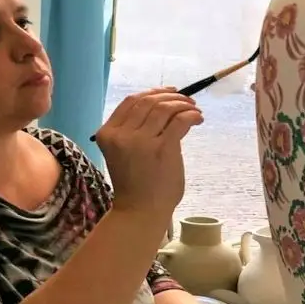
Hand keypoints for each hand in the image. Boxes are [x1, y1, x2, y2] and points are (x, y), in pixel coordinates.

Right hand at [95, 87, 203, 215]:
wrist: (139, 211)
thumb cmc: (134, 184)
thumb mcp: (124, 152)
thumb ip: (136, 131)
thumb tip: (165, 107)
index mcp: (107, 133)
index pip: (130, 101)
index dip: (152, 92)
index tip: (169, 93)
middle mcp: (121, 134)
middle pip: (148, 101)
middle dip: (171, 96)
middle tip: (188, 100)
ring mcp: (141, 141)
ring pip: (164, 108)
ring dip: (183, 104)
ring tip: (194, 110)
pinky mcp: (162, 148)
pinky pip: (180, 120)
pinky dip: (191, 115)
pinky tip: (197, 119)